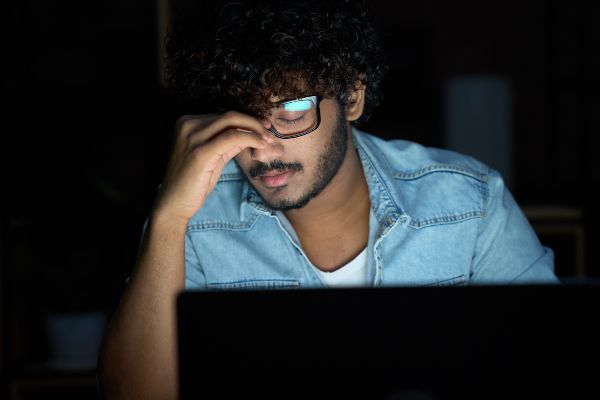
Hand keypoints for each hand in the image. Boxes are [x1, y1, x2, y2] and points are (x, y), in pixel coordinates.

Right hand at [151, 111, 271, 223]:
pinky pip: (231, 137)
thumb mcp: (212, 156)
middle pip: (229, 115)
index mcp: (187, 122)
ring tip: (268, 140)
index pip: (223, 115)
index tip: (263, 128)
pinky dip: (250, 138)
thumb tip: (251, 134)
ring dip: (254, 129)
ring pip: (232, 121)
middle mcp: (188, 124)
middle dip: (253, 123)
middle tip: (269, 133)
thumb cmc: (192, 182)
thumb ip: (228, 143)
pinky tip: (260, 144)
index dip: (246, 120)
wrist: (173, 203)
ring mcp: (192, 136)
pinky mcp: (200, 151)